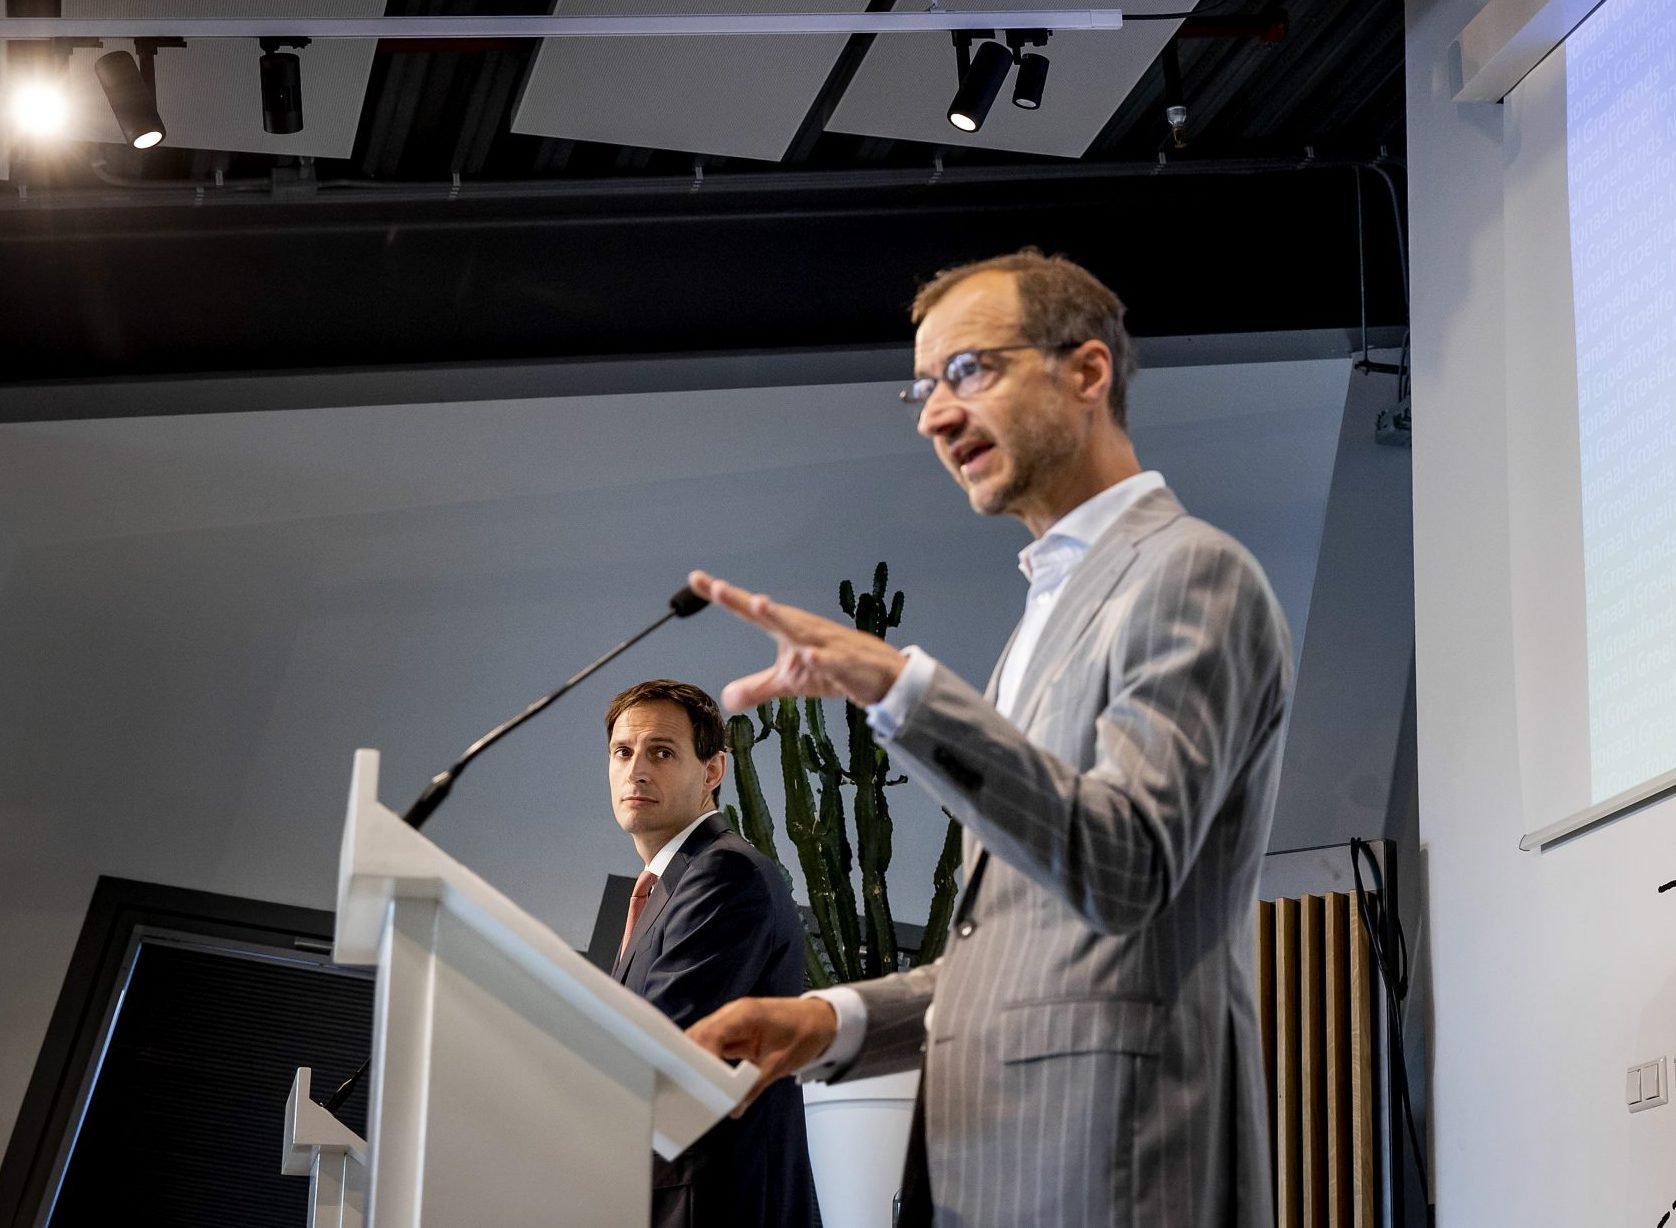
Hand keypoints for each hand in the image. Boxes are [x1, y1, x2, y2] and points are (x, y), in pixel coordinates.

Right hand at [686, 996, 838, 1115]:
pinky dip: (707, 1061)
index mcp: (742, 1015)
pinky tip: (703, 1081)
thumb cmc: (804, 1035)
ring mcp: (731, 1023)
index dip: (697, 1057)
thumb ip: (754, 1085)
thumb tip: (734, 1109)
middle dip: (689, 1061)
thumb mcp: (780, 1063)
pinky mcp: (734, 1033)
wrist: (821, 1021)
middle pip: (699, 1035)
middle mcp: (731, 1015)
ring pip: (703, 1040)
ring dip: (696, 1062)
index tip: (691, 1081)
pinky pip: (714, 1046)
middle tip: (683, 1088)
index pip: (709, 1034)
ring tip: (688, 1087)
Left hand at [687, 570, 906, 708]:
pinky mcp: (847, 663)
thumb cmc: (834, 669)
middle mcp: (803, 630)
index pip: (749, 611)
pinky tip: (810, 656)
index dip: (723, 596)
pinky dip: (822, 659)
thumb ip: (758, 687)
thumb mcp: (789, 682)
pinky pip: (833, 661)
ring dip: (780, 617)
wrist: (880, 674)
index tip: (696, 579)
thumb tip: (727, 698)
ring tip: (759, 604)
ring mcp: (826, 645)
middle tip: (719, 588)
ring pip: (801, 629)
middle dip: (746, 602)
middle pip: (770, 613)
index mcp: (786, 631)